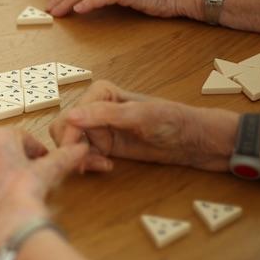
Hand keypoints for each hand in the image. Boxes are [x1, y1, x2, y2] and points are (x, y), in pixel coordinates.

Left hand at [0, 128, 88, 259]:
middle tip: (32, 173)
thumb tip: (79, 148)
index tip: (43, 158)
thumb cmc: (25, 192)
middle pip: (2, 150)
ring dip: (1, 173)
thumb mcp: (49, 170)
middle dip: (17, 159)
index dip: (35, 148)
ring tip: (17, 188)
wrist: (6, 226)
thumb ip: (64, 156)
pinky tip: (2, 200)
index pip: (21, 137)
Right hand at [49, 81, 236, 172]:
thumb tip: (70, 117)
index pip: (70, 115)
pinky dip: (89, 163)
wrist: (195, 141)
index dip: (70, 135)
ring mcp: (100, 128)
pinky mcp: (106, 146)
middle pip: (64, 129)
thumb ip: (104, 115)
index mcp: (100, 93)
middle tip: (87, 164)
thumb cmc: (174, 121)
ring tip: (102, 166)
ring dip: (80, 158)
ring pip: (71, 144)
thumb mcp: (139, 116)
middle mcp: (95, 108)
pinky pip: (84, 155)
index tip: (80, 152)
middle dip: (71, 148)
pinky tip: (107, 166)